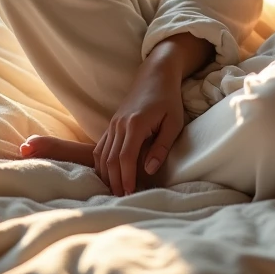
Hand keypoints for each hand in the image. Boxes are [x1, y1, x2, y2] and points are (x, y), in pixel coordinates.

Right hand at [94, 56, 184, 195]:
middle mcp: (120, 124)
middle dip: (115, 181)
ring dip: (107, 175)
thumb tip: (149, 170)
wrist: (155, 74)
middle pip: (111, 160)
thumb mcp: (174, 122)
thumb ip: (162, 147)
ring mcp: (113, 123)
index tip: (130, 194)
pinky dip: (101, 163)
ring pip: (102, 155)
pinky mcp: (112, 123)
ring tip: (116, 191)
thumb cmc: (169, 98)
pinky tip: (108, 175)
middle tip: (123, 199)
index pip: (126, 157)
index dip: (127, 178)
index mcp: (135, 124)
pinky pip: (100, 147)